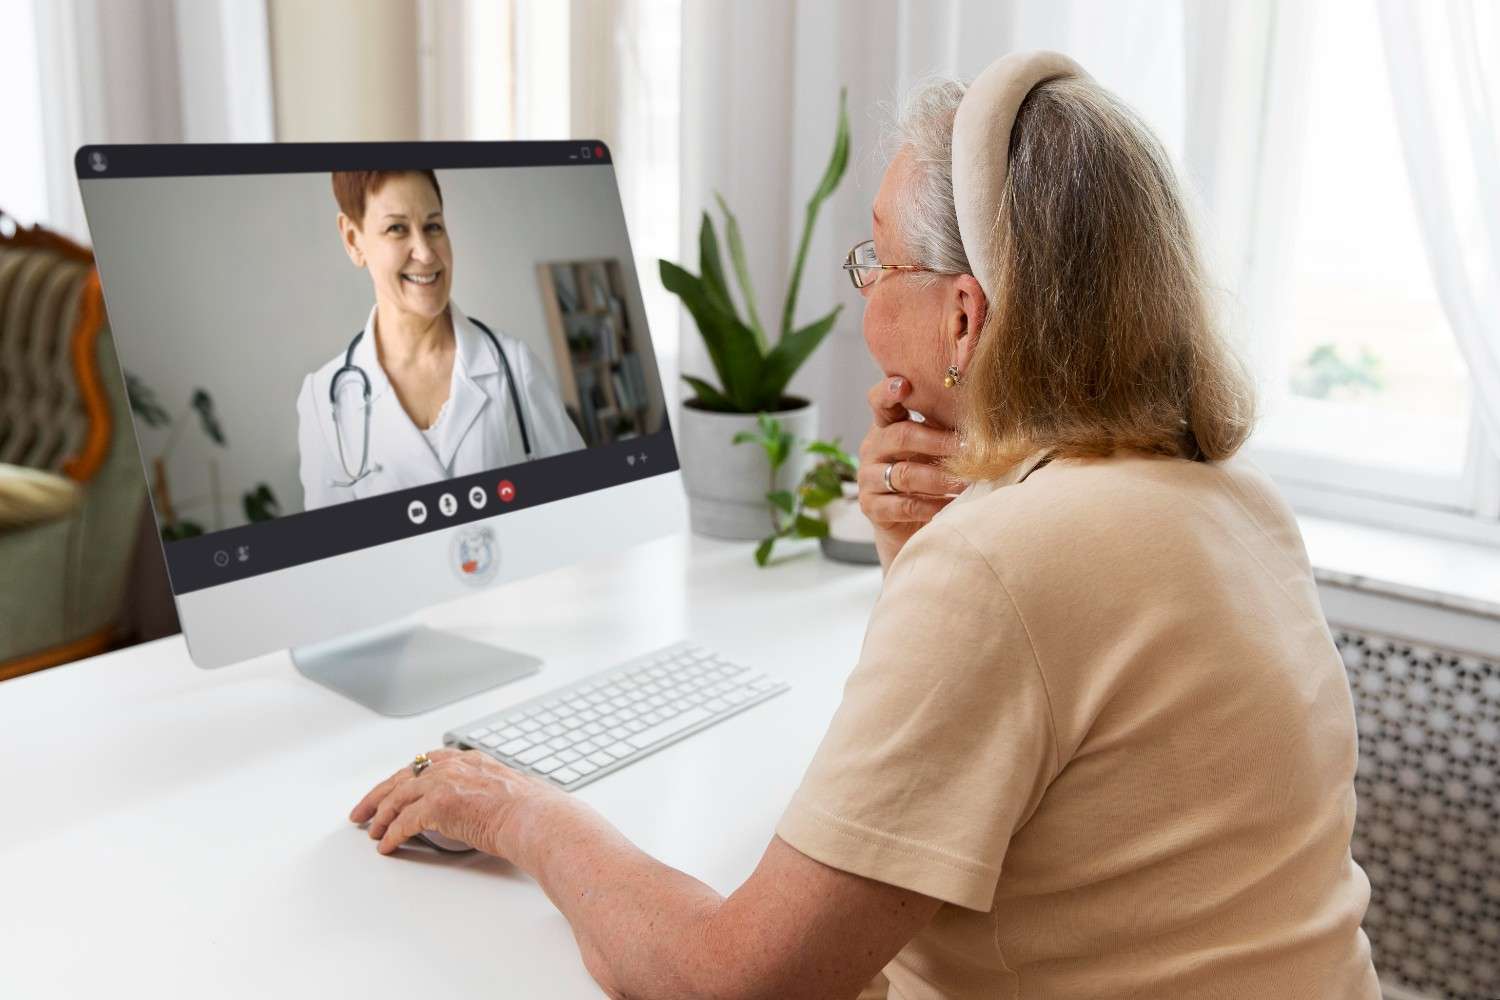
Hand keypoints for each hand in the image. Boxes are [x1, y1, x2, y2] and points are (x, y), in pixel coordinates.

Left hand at [349, 748, 569, 860]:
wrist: (536, 819)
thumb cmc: (530, 812)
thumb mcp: (504, 789)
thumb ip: (483, 791)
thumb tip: (476, 808)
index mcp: (469, 760)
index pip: (425, 763)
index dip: (403, 778)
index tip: (391, 789)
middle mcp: (454, 766)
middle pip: (403, 777)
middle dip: (379, 796)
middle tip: (364, 810)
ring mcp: (445, 783)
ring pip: (398, 797)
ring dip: (381, 816)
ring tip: (371, 830)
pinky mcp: (439, 804)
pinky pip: (405, 821)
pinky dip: (391, 834)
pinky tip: (386, 844)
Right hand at [857, 377, 962, 570]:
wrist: (908, 525)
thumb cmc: (927, 477)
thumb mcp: (932, 448)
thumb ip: (942, 428)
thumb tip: (979, 409)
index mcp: (886, 427)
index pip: (879, 403)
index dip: (888, 392)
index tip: (905, 385)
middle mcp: (873, 448)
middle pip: (901, 436)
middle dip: (937, 442)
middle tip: (967, 448)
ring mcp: (868, 478)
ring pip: (905, 474)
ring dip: (939, 478)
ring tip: (966, 482)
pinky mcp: (871, 507)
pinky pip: (903, 505)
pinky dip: (931, 505)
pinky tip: (950, 505)